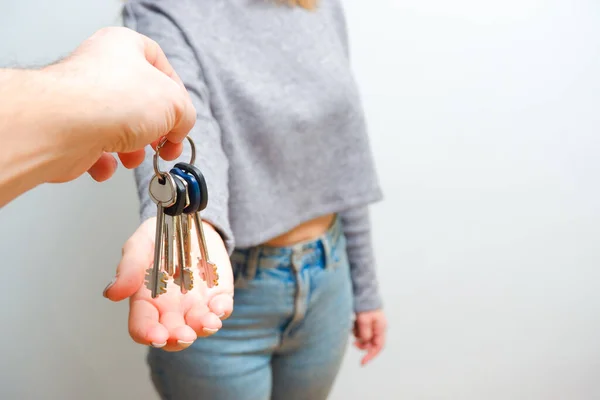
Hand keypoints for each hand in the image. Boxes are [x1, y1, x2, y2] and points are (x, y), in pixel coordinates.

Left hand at [42, 27, 195, 182]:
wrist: (64, 126)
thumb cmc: (108, 101)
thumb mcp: (174, 103)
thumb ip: (185, 115)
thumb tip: (179, 129)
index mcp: (124, 47)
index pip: (162, 67)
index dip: (177, 95)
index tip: (181, 118)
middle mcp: (100, 69)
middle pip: (141, 102)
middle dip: (155, 130)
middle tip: (162, 143)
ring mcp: (83, 100)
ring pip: (120, 128)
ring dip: (133, 149)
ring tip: (133, 155)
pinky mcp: (70, 129)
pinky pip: (96, 147)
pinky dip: (106, 161)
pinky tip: (107, 161)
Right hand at [103, 217, 233, 350]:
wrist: (190, 222)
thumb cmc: (160, 237)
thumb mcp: (141, 244)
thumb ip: (129, 267)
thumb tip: (112, 294)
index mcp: (147, 300)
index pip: (143, 325)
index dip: (148, 334)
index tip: (157, 335)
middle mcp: (171, 309)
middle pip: (172, 334)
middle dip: (178, 338)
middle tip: (184, 335)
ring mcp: (196, 305)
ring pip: (199, 326)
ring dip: (203, 328)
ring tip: (208, 322)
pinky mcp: (218, 295)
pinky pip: (222, 308)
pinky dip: (222, 310)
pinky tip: (220, 306)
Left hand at [353, 309, 386, 365]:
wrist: (363, 292)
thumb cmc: (365, 304)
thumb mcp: (364, 320)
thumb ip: (365, 333)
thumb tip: (364, 342)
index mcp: (380, 328)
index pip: (378, 347)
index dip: (371, 355)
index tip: (362, 362)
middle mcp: (378, 328)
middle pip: (370, 343)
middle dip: (361, 344)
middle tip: (353, 342)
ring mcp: (372, 325)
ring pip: (364, 337)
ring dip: (358, 335)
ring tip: (354, 325)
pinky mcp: (366, 322)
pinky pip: (360, 331)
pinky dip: (356, 330)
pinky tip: (353, 322)